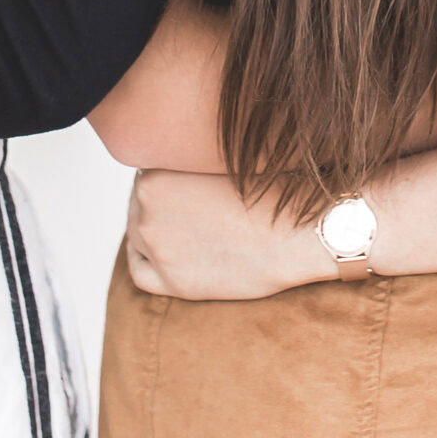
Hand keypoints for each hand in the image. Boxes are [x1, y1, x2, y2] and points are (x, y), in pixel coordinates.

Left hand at [122, 170, 334, 300]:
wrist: (298, 233)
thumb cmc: (271, 190)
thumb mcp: (222, 158)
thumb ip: (189, 159)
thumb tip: (177, 155)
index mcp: (157, 173)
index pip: (146, 173)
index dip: (166, 178)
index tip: (184, 185)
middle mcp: (147, 210)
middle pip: (138, 204)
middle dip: (159, 204)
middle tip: (188, 208)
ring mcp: (157, 247)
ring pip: (137, 235)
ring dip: (153, 231)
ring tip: (184, 229)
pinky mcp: (172, 281)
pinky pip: (140, 272)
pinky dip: (147, 262)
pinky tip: (162, 256)